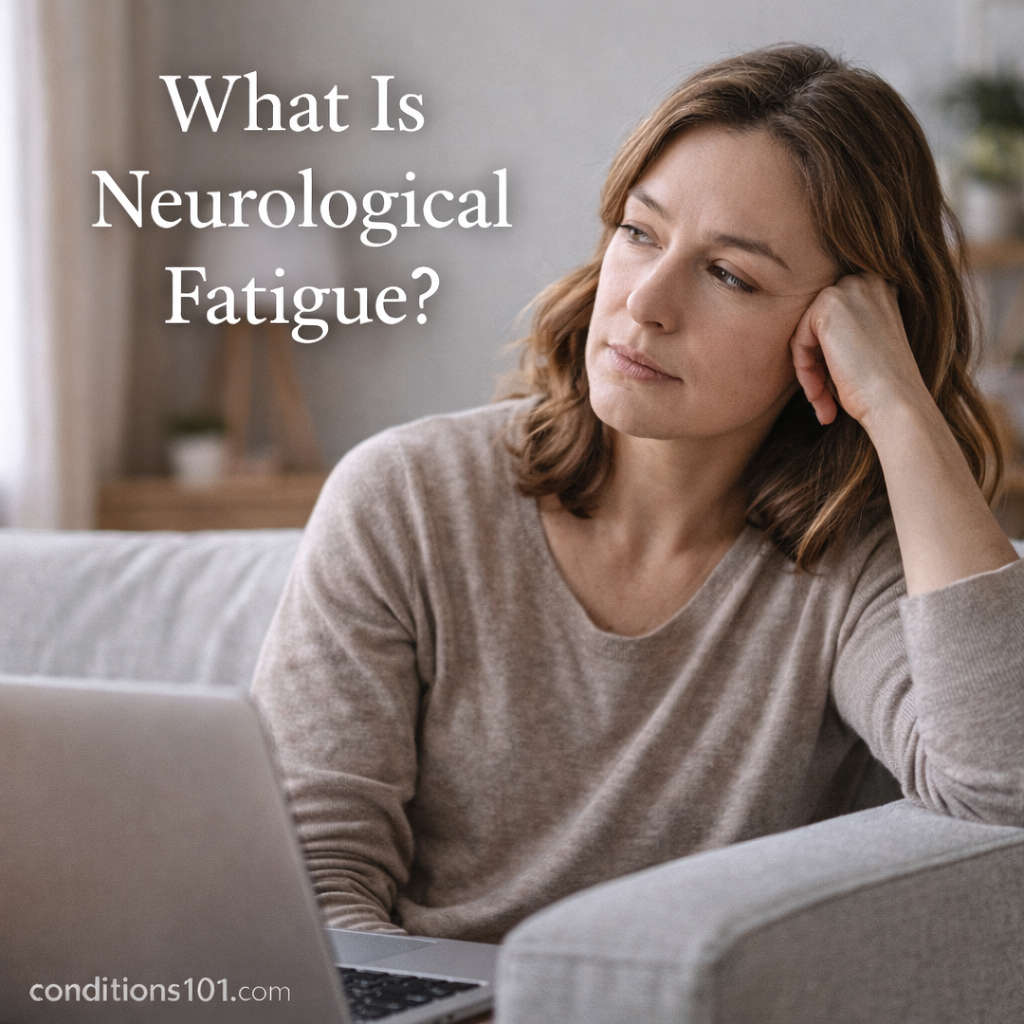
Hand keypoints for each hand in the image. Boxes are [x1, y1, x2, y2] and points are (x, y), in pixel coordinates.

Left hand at [789, 273, 926, 428]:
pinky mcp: (829, 304)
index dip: (827, 359)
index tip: (833, 389)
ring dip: (809, 372)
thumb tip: (810, 339)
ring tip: (821, 400)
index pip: (833, 323)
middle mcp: (867, 281)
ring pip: (806, 335)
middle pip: (817, 326)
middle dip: (817, 365)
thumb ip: (839, 333)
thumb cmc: (882, 387)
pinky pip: (798, 340)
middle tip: (822, 397)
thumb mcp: (862, 349)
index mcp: (880, 288)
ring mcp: (849, 289)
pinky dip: (803, 370)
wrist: (895, 403)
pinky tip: (818, 393)